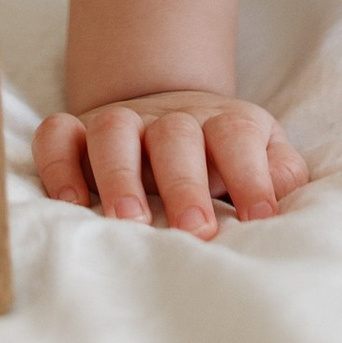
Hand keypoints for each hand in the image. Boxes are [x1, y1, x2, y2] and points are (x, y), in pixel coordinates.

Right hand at [35, 90, 309, 235]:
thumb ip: (280, 173)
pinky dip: (59, 162)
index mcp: (222, 124)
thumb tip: (283, 197)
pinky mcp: (78, 132)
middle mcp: (170, 120)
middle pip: (175, 135)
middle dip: (183, 182)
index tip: (259, 218)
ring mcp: (121, 123)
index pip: (237, 136)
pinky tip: (72, 202)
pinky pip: (57, 134)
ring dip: (120, 174)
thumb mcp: (263, 155)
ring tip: (128, 222)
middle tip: (194, 229)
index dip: (250, 174)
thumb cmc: (224, 155)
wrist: (174, 113)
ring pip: (114, 131)